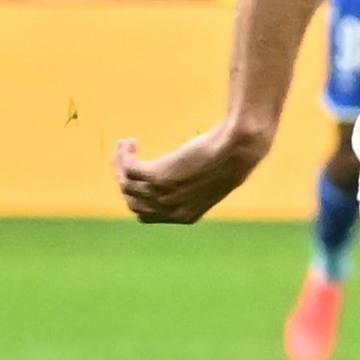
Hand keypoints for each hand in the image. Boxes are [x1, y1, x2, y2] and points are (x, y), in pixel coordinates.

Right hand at [117, 119, 275, 224]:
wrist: (238, 150)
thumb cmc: (230, 160)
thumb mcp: (210, 182)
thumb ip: (190, 188)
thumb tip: (176, 179)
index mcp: (185, 217)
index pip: (146, 215)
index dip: (138, 196)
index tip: (137, 176)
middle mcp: (170, 210)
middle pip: (132, 201)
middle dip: (125, 180)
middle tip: (127, 160)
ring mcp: (162, 194)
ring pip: (126, 184)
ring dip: (120, 164)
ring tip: (126, 146)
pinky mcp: (157, 176)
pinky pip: (129, 168)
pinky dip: (123, 155)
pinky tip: (129, 143)